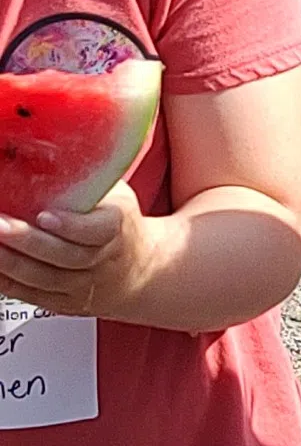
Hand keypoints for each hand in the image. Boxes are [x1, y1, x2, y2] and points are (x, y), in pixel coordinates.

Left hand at [0, 183, 155, 318]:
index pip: (97, 232)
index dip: (71, 226)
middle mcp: (101, 262)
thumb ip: (88, 179)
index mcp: (117, 230)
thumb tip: (49, 143)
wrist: (142, 267)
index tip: (45, 215)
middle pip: (63, 256)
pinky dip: (6, 281)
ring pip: (43, 278)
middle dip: (25, 241)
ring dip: (9, 262)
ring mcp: (83, 286)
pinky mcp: (64, 302)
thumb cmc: (119, 222)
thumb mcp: (116, 196)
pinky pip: (30, 294)